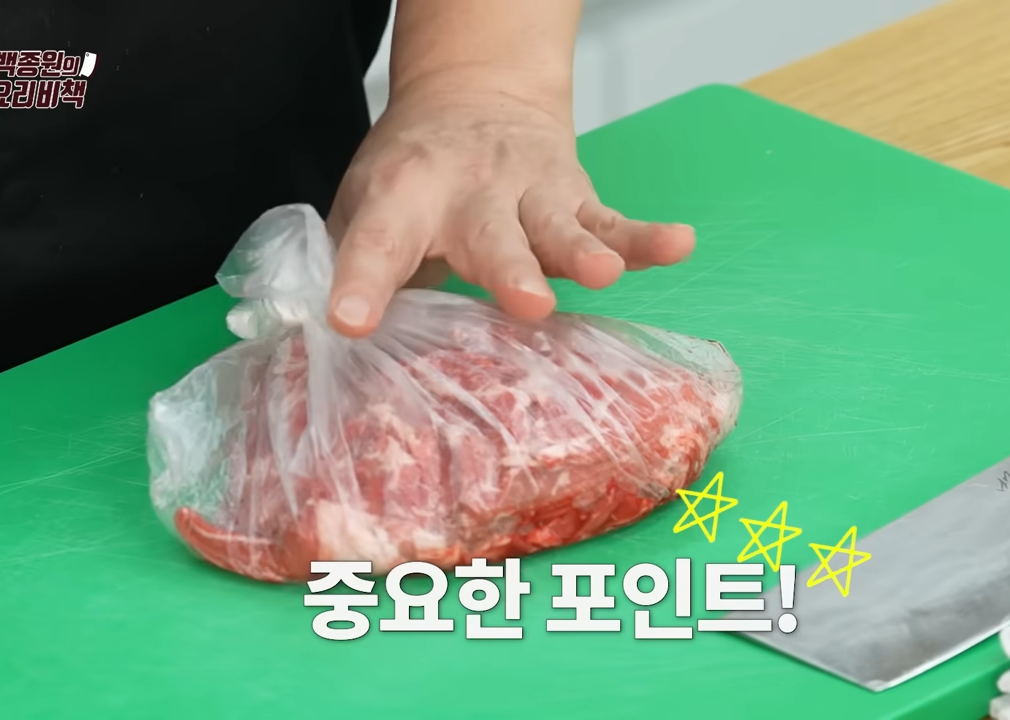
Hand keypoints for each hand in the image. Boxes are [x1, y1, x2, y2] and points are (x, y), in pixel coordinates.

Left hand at [323, 72, 695, 336]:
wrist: (476, 94)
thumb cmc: (412, 176)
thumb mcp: (362, 209)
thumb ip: (352, 269)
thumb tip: (331, 348)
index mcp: (402, 198)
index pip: (375, 243)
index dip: (362, 282)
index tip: (351, 320)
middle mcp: (470, 192)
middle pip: (491, 235)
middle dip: (510, 269)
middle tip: (525, 302)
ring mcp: (530, 193)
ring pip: (558, 226)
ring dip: (582, 252)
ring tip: (605, 274)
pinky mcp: (576, 198)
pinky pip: (615, 220)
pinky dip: (647, 237)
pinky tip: (679, 244)